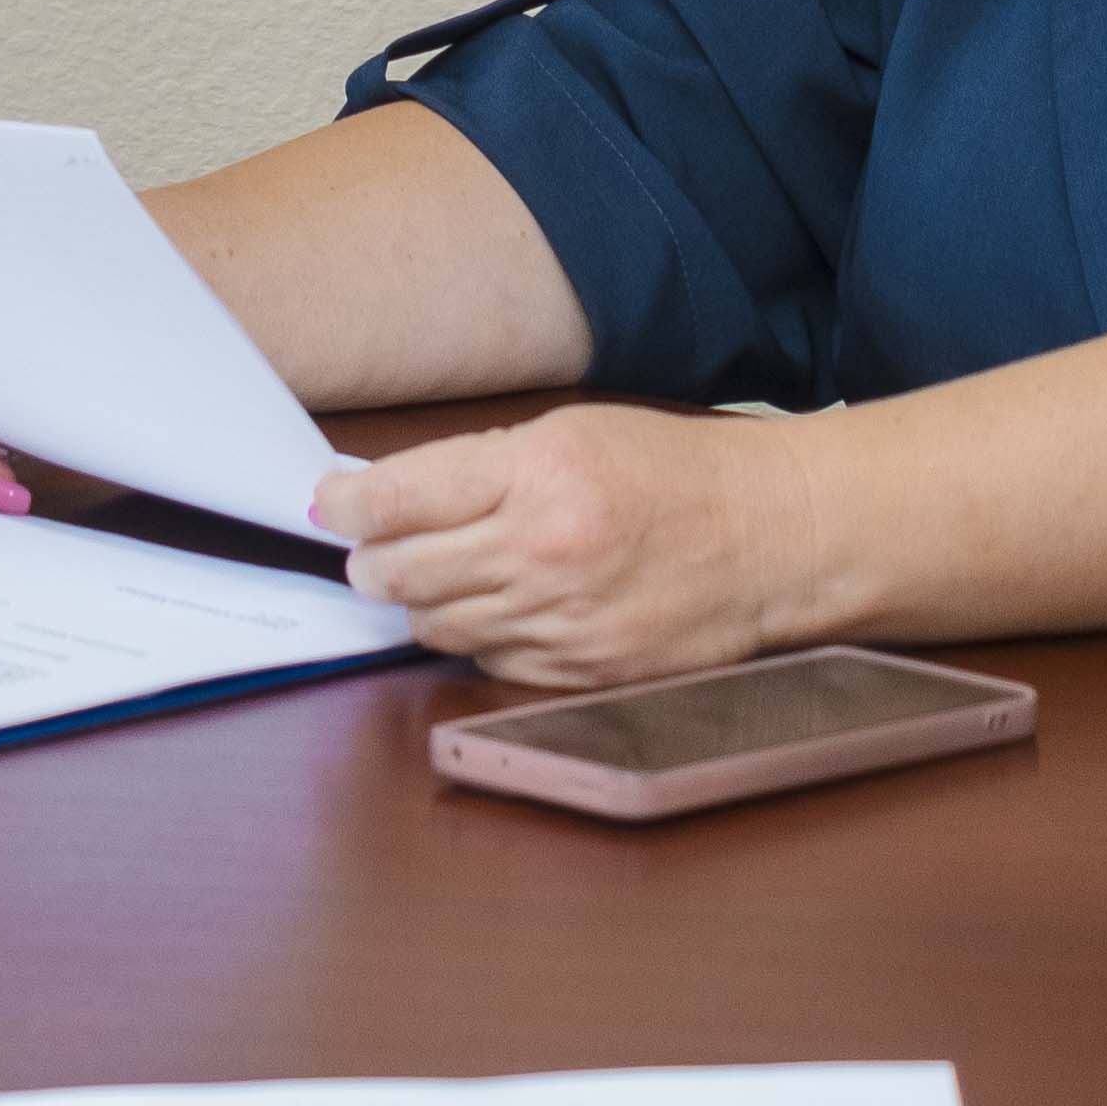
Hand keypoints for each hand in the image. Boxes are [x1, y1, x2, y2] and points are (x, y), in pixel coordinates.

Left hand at [312, 401, 827, 683]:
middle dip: (370, 561)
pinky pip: (489, 661)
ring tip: (435, 575)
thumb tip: (379, 496)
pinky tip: (496, 609)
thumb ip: (472, 466)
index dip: (346, 506)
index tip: (331, 507)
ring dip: (419, 601)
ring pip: (434, 625)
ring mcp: (564, 622)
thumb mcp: (569, 433)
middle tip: (369, 549)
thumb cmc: (673, 473)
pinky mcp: (584, 672)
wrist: (775, 538)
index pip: (397, 500)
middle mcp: (544, 553)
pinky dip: (477, 636)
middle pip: (400, 574)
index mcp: (537, 476)